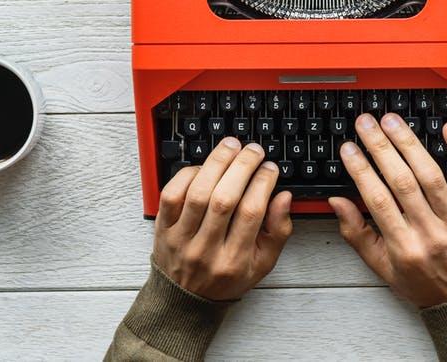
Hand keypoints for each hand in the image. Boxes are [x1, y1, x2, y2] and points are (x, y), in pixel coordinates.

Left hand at [153, 138, 292, 300]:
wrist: (185, 300)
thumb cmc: (227, 277)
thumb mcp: (262, 263)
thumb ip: (278, 231)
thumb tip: (284, 197)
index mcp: (234, 261)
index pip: (251, 213)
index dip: (263, 183)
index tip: (270, 168)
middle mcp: (206, 250)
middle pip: (224, 199)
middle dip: (242, 167)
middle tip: (253, 150)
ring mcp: (181, 239)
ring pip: (197, 193)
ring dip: (216, 163)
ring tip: (231, 147)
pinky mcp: (163, 228)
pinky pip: (171, 195)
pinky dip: (187, 174)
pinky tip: (203, 166)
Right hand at [329, 113, 446, 307]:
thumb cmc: (420, 282)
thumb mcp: (380, 266)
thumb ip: (356, 233)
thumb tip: (337, 201)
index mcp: (404, 247)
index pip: (378, 201)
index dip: (361, 170)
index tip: (348, 149)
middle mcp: (430, 232)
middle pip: (403, 182)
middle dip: (380, 147)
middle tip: (366, 124)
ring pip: (431, 175)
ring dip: (410, 143)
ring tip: (392, 122)